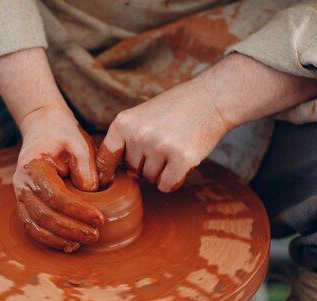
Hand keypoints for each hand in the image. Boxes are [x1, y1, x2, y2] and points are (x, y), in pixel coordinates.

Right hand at [14, 104, 104, 251]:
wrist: (44, 128)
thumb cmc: (65, 136)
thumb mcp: (80, 144)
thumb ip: (86, 168)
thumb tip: (91, 194)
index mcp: (33, 167)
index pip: (55, 195)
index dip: (77, 210)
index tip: (100, 219)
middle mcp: (21, 184)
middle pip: (44, 215)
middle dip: (71, 229)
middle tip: (95, 234)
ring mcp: (20, 196)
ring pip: (36, 226)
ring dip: (60, 238)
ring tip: (84, 242)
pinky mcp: (25, 205)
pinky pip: (33, 228)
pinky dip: (50, 239)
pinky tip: (69, 244)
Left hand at [97, 82, 227, 192]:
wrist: (212, 99)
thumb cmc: (174, 110)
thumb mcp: (141, 117)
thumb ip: (124, 141)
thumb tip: (109, 175)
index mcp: (124, 122)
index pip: (105, 158)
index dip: (105, 174)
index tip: (105, 184)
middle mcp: (139, 134)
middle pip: (132, 171)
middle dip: (145, 166)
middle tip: (162, 146)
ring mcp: (160, 146)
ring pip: (150, 179)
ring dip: (161, 172)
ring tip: (173, 149)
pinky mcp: (182, 158)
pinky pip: (166, 185)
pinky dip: (173, 180)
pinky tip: (181, 164)